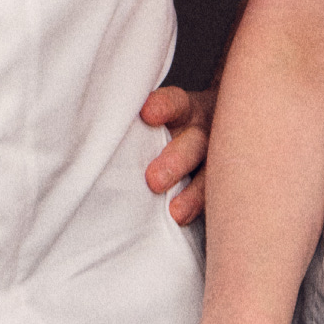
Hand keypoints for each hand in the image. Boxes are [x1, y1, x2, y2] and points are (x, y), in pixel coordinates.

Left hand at [140, 83, 216, 224]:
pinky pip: (217, 198)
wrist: (227, 126)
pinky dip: (202, 209)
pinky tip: (187, 220)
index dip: (164, 107)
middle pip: (195, 142)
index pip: (176, 103)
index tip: (148, 114)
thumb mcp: (166, 115)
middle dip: (176, 161)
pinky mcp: (224, 183)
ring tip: (175, 212)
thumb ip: (139, 125)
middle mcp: (206, 133)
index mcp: (188, 110)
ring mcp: (219, 159)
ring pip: (211, 173)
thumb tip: (97, 130)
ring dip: (193, 193)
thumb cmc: (176, 127)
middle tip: (154, 180)